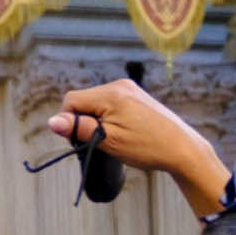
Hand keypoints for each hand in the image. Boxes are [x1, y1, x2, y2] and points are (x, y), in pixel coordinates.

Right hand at [52, 78, 230, 215]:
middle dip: (83, 121)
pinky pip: (111, 104)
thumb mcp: (109, 140)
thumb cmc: (147, 146)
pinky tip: (122, 133)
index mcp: (111, 93)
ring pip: (97, 103)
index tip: (79, 140)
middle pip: (84, 100)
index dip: (68, 122)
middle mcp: (119, 85)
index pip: (72, 101)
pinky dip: (109, 118)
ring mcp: (130, 89)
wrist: (183, 149)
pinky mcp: (137, 97)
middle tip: (98, 143)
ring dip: (96, 121)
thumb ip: (80, 128)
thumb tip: (52, 122)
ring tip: (113, 139)